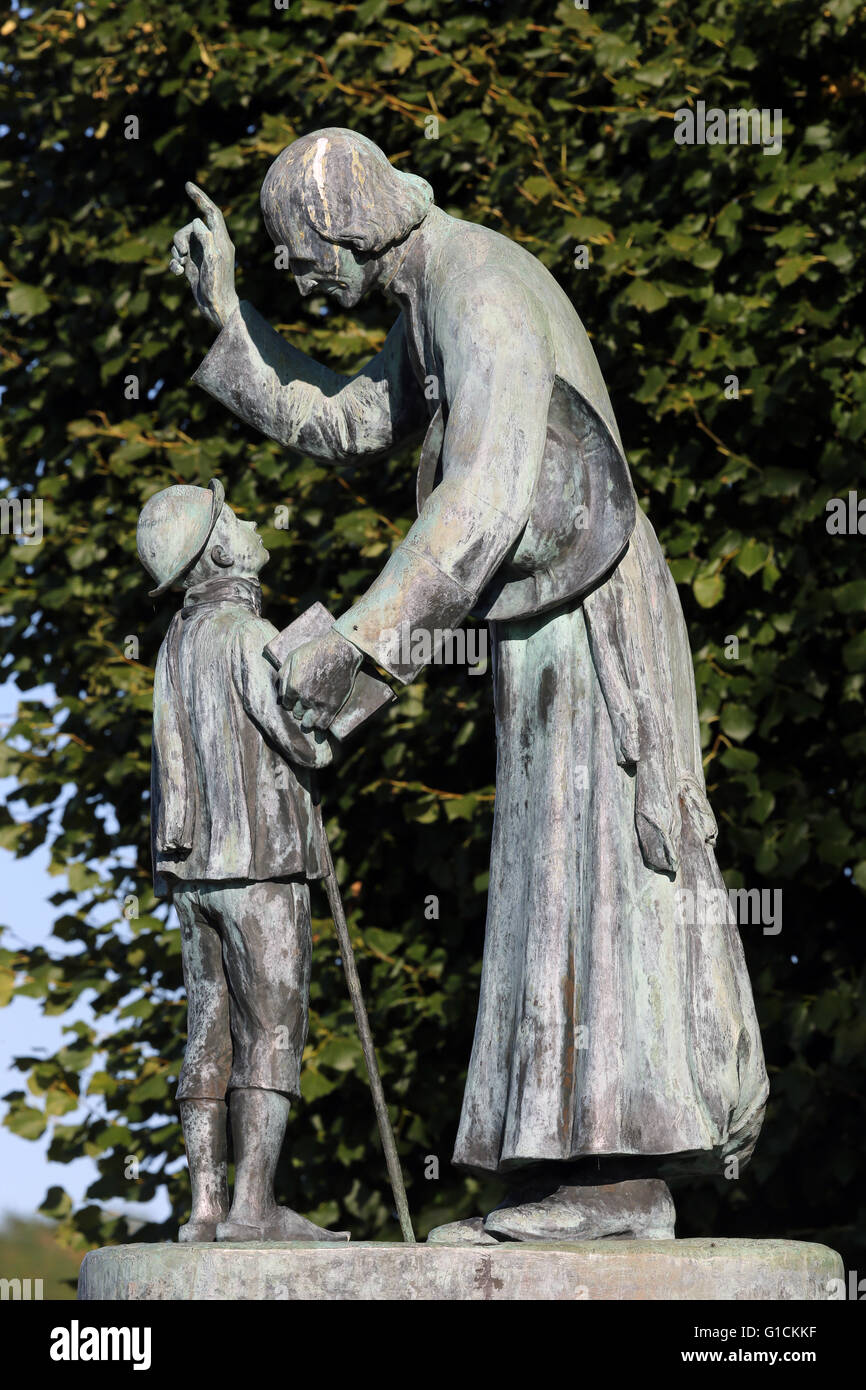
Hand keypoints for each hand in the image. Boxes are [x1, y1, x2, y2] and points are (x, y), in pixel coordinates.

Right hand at [169, 182, 239, 331]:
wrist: (217, 308)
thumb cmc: (218, 286)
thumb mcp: (213, 260)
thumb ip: (206, 238)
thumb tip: (197, 220)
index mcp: (221, 240)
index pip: (211, 212)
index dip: (200, 198)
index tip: (187, 185)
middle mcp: (212, 244)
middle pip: (189, 227)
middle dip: (180, 238)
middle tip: (182, 254)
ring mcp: (202, 254)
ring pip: (181, 241)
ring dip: (175, 252)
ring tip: (181, 265)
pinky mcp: (193, 265)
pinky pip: (177, 256)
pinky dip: (174, 263)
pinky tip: (178, 273)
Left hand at [278, 628, 362, 730]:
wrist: (341, 650)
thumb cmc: (316, 650)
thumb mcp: (293, 657)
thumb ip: (283, 674)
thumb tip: (280, 692)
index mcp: (294, 686)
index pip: (286, 704)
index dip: (290, 701)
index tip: (296, 698)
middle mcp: (305, 697)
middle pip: (297, 714)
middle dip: (300, 708)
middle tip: (306, 702)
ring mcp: (320, 703)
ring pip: (308, 723)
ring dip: (308, 720)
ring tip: (312, 714)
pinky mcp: (333, 706)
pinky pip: (323, 725)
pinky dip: (320, 726)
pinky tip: (320, 721)